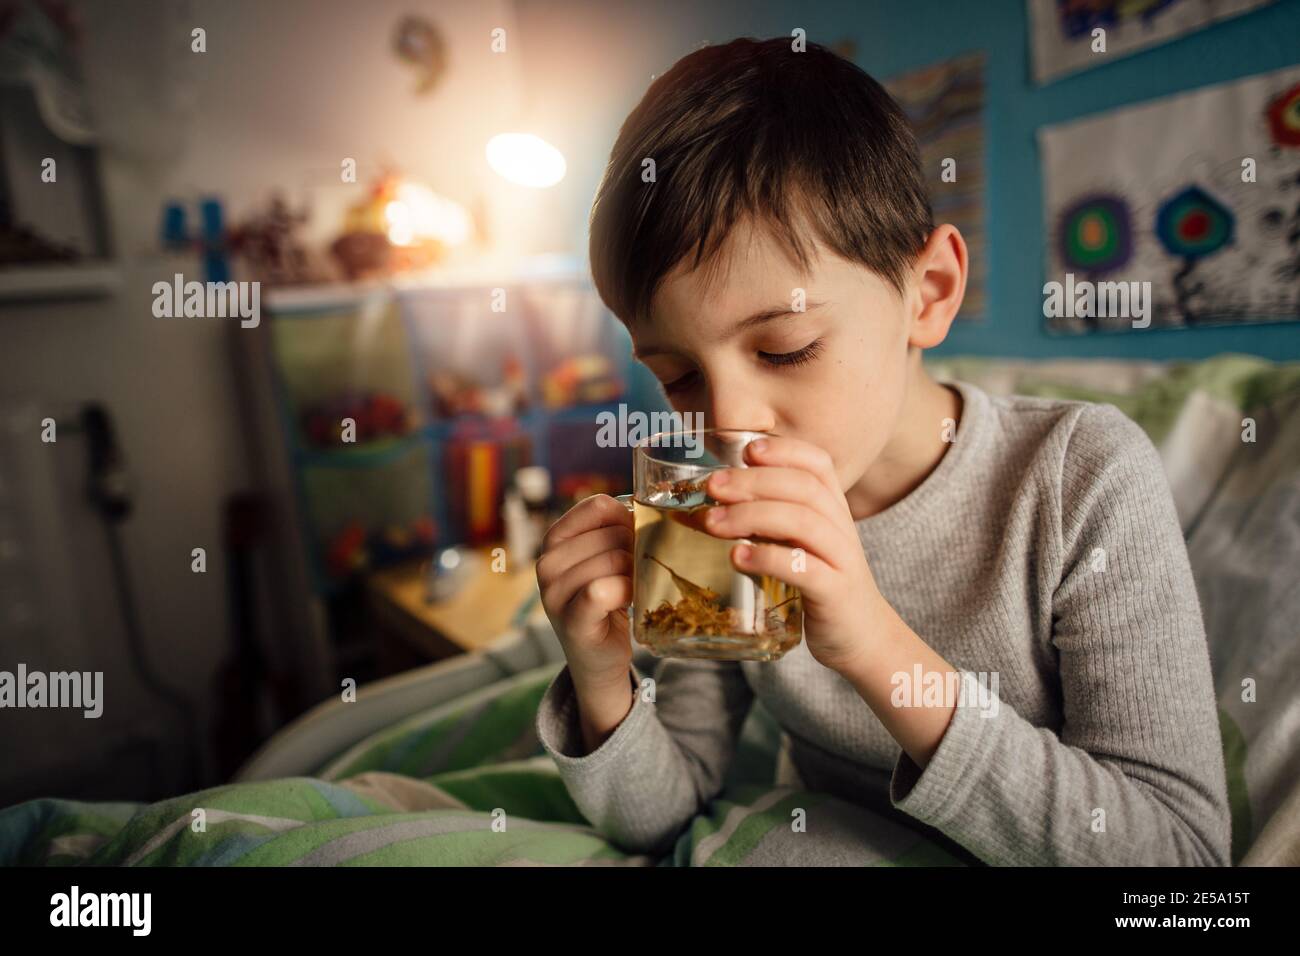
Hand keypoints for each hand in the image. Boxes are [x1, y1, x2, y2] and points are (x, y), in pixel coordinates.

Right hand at [535, 493, 635, 689]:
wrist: (597, 657)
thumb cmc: (606, 600)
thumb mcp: (604, 557)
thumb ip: (616, 529)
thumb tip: (645, 504)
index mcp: (554, 539)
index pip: (598, 506)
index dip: (627, 518)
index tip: (636, 538)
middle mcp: (547, 563)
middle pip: (611, 534)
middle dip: (636, 549)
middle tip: (640, 569)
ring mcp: (554, 593)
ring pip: (612, 559)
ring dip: (636, 571)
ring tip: (637, 585)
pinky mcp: (571, 620)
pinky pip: (602, 591)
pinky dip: (625, 590)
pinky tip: (632, 599)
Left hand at [703, 435, 887, 673]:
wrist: (862, 637)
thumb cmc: (820, 584)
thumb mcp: (800, 545)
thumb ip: (769, 521)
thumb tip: (712, 504)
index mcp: (833, 510)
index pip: (818, 464)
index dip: (784, 450)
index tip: (747, 450)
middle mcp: (841, 528)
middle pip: (803, 488)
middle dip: (754, 481)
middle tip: (713, 487)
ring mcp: (841, 560)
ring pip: (802, 523)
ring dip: (752, 516)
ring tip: (713, 523)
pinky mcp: (834, 593)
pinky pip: (804, 568)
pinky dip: (768, 558)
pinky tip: (738, 557)